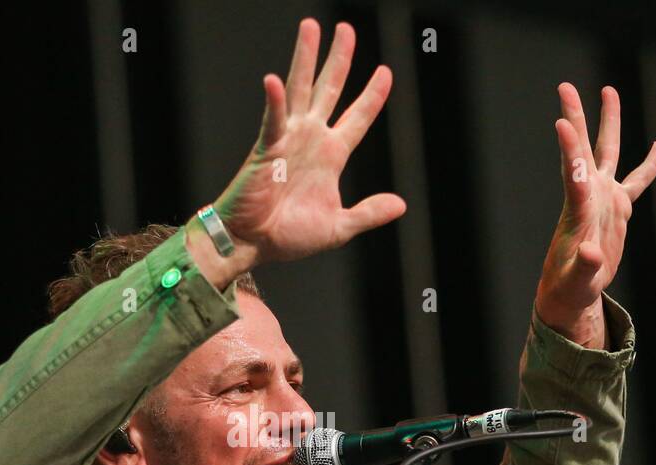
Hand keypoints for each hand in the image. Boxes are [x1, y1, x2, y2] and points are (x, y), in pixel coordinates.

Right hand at [193, 19, 405, 278]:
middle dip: (339, 59)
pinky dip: (273, 102)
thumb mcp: (339, 227)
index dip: (372, 95)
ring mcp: (288, 140)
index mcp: (331, 156)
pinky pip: (271, 121)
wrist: (255, 245)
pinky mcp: (265, 149)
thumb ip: (369, 213)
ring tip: (311, 28)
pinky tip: (273, 80)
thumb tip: (401, 205)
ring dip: (305, 59)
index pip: (357, 118)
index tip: (386, 72)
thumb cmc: (289, 237)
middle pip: (329, 90)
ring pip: (300, 90)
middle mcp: (310, 140)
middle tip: (346, 29)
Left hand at [535, 84, 655, 348]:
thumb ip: (585, 266)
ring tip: (609, 90)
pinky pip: (636, 182)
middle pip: (582, 149)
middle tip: (565, 86)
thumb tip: (592, 254)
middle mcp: (588, 196)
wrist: (574, 291)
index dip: (568, 148)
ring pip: (607, 153)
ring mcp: (602, 199)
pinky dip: (649, 167)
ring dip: (608, 123)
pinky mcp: (616, 210)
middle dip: (576, 118)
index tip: (560, 121)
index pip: (572, 173)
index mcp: (578, 210)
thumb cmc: (571, 287)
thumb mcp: (577, 279)